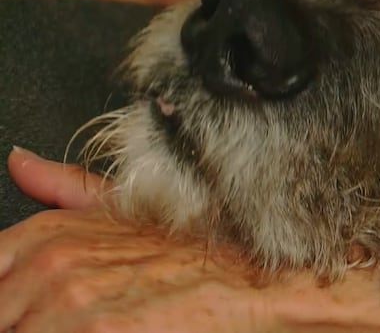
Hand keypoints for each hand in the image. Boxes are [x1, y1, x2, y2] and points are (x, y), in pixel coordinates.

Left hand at [0, 209, 270, 332]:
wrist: (254, 282)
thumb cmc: (199, 251)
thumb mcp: (126, 206)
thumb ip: (64, 187)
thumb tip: (22, 163)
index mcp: (49, 236)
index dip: (8, 299)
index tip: (26, 308)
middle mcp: (52, 269)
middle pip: (2, 313)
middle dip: (22, 321)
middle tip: (67, 319)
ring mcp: (70, 309)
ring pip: (20, 330)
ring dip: (43, 331)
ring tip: (91, 325)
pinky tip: (111, 331)